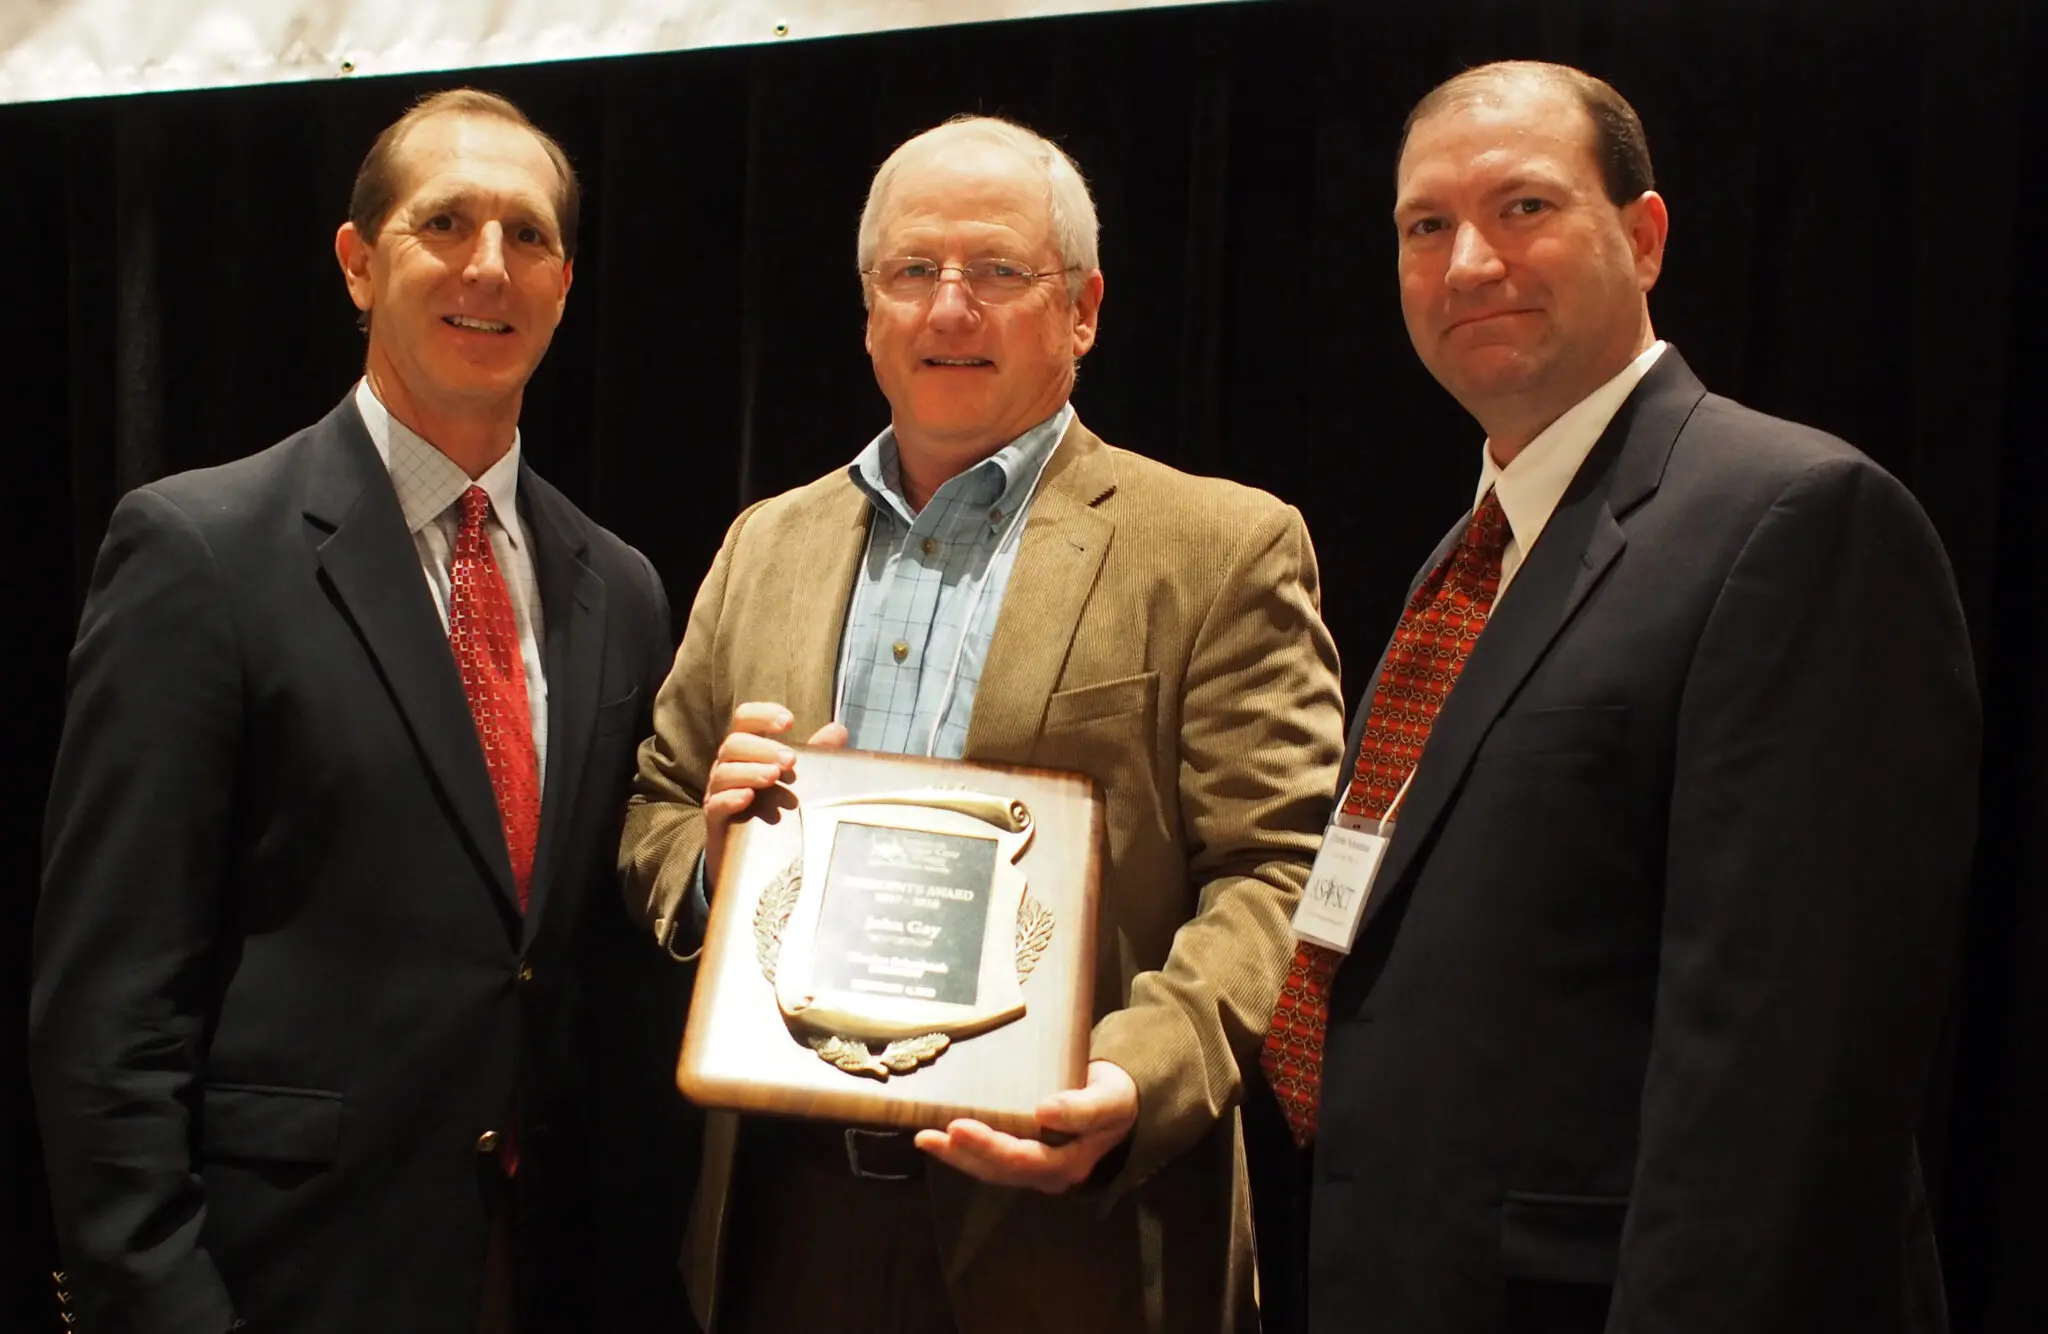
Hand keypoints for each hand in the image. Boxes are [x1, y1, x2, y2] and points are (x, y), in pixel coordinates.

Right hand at [703, 702, 846, 886]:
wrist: (752, 857)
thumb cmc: (774, 807)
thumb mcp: (798, 778)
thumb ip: (816, 754)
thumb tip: (838, 728)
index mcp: (746, 751)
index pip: (744, 720)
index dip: (763, 715)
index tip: (790, 722)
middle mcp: (728, 767)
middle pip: (734, 744)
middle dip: (763, 748)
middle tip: (791, 761)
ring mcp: (718, 793)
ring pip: (723, 773)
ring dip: (750, 771)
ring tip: (774, 777)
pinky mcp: (715, 821)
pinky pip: (715, 805)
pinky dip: (730, 798)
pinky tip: (748, 798)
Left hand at [914, 1060, 1137, 1192]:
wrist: (1120, 1099)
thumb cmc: (1116, 1097)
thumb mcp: (1110, 1100)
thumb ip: (1082, 1109)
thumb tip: (1044, 1111)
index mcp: (1069, 1163)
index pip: (1022, 1160)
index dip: (988, 1146)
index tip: (959, 1127)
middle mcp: (1046, 1172)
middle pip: (998, 1169)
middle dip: (962, 1154)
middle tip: (930, 1135)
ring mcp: (1033, 1166)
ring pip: (989, 1167)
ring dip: (956, 1154)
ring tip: (924, 1138)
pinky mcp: (1022, 1152)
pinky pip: (990, 1156)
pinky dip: (963, 1147)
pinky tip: (940, 1135)